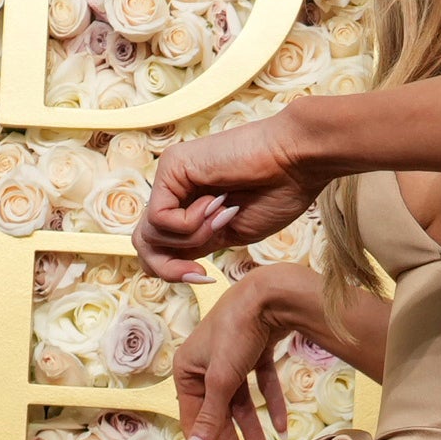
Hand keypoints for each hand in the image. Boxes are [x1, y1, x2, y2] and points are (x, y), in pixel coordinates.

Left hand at [135, 111, 321, 280]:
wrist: (297, 163)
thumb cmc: (277, 194)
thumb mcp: (229, 236)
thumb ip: (195, 245)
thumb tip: (162, 263)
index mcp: (189, 205)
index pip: (157, 247)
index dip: (172, 271)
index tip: (206, 276)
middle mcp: (174, 189)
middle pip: (143, 242)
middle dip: (168, 267)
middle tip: (201, 272)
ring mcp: (171, 176)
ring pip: (149, 233)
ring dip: (191, 239)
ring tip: (223, 219)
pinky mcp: (171, 166)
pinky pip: (158, 217)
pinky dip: (188, 224)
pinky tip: (217, 206)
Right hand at [167, 262, 317, 439]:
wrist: (270, 293)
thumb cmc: (236, 332)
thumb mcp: (221, 381)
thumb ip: (209, 420)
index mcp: (187, 372)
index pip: (195, 422)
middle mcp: (205, 366)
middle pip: (220, 417)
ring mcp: (230, 359)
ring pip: (241, 405)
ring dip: (254, 434)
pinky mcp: (254, 351)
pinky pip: (260, 386)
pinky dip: (270, 405)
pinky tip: (281, 427)